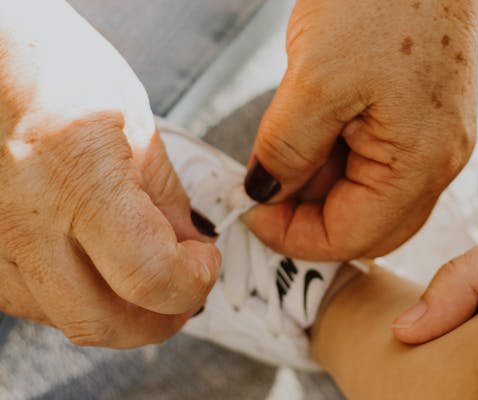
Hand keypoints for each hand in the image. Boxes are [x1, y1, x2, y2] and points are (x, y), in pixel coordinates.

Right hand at [0, 2, 219, 346]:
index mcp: (77, 178)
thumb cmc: (46, 63)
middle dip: (158, 317)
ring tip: (140, 271)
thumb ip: (164, 192)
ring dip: (115, 309)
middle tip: (183, 288)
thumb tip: (191, 243)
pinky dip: (72, 292)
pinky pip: (28, 299)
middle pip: (101, 321)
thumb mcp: (131, 117)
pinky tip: (90, 262)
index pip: (148, 278)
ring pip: (62, 318)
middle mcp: (22, 221)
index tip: (205, 263)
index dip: (191, 283)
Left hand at [243, 0, 477, 259]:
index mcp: (422, 163)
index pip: (353, 236)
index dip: (294, 236)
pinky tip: (316, 126)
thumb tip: (266, 193)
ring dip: (324, 186)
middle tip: (265, 190)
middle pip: (370, 225)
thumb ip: (287, 150)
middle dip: (312, 218)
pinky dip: (342, 157)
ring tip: (286, 146)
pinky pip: (384, 159)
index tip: (250, 213)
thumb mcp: (314, 81)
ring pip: (374, 194)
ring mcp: (440, 137)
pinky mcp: (430, 114)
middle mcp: (441, 160)